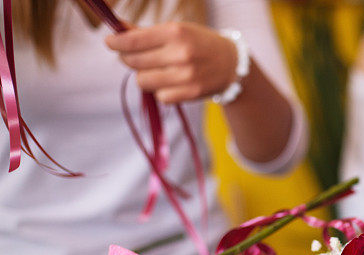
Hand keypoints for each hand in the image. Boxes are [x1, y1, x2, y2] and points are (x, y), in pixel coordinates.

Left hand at [105, 22, 238, 103]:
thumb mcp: (177, 30)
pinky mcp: (190, 93)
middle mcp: (181, 53)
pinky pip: (160, 96)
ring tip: (154, 70)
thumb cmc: (199, 43)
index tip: (110, 42)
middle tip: (135, 57)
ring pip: (143, 81)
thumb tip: (117, 29)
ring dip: (143, 76)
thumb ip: (146, 32)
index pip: (133, 41)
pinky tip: (170, 82)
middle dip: (128, 59)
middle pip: (134, 61)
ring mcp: (186, 76)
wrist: (232, 64)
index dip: (116, 42)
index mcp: (176, 32)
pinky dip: (160, 90)